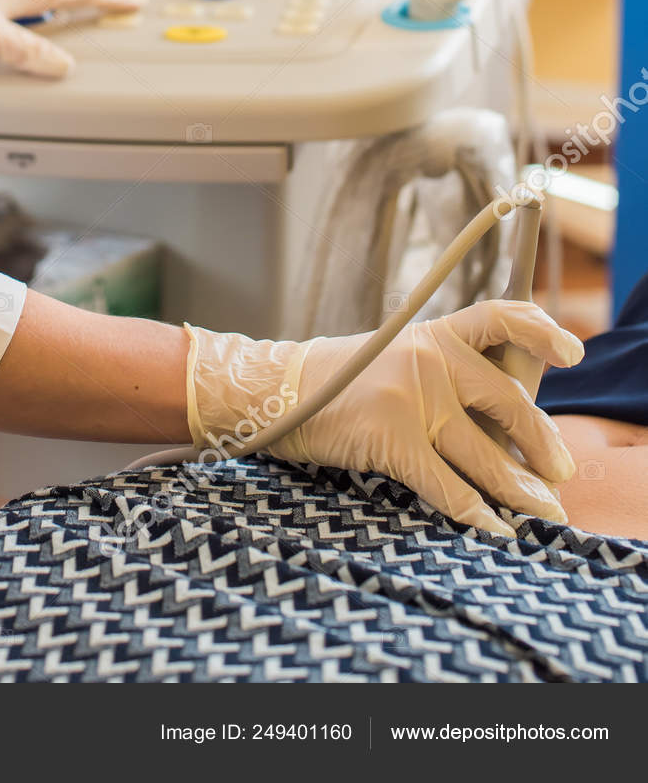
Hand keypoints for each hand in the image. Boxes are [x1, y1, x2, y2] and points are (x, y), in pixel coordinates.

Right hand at [187, 301, 583, 536]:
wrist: (275, 391)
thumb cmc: (338, 380)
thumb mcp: (394, 355)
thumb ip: (444, 372)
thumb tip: (503, 415)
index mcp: (432, 333)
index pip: (498, 318)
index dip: (541, 331)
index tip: (570, 353)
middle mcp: (429, 359)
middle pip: (508, 400)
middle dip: (541, 443)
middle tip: (557, 471)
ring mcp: (413, 399)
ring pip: (485, 454)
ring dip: (519, 490)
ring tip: (541, 510)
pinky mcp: (393, 439)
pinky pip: (448, 485)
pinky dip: (476, 512)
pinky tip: (494, 527)